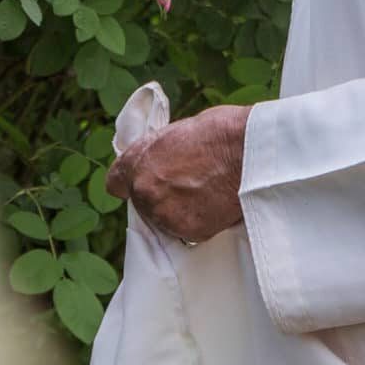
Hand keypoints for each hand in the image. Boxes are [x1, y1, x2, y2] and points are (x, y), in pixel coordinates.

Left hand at [107, 104, 250, 244]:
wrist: (247, 152)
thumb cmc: (218, 132)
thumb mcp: (175, 132)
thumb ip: (158, 154)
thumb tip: (159, 163)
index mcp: (136, 162)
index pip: (116, 183)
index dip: (132, 182)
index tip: (146, 182)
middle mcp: (144, 191)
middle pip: (144, 203)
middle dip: (161, 196)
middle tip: (189, 183)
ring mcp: (165, 215)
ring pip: (165, 220)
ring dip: (180, 211)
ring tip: (206, 192)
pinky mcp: (189, 231)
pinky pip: (189, 231)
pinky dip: (200, 222)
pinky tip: (215, 204)